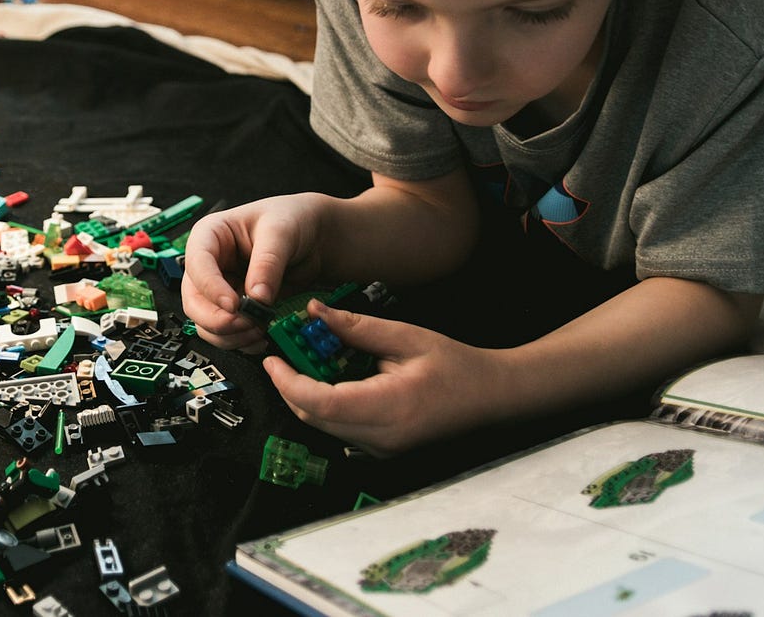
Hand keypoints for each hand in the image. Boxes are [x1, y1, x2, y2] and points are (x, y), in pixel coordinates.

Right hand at [180, 194, 329, 350]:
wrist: (312, 238)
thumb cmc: (291, 219)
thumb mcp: (281, 232)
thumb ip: (268, 263)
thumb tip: (257, 297)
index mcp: (210, 236)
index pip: (197, 265)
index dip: (211, 288)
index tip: (233, 305)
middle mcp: (209, 265)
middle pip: (194, 302)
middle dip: (218, 320)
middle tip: (248, 323)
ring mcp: (220, 289)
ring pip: (206, 324)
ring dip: (230, 335)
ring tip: (259, 330)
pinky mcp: (235, 309)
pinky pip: (226, 333)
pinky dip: (241, 342)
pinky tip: (261, 337)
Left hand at [264, 301, 502, 456]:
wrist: (491, 397)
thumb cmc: (455, 365)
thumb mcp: (406, 336)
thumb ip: (357, 327)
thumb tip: (314, 312)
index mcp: (389, 408)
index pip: (321, 404)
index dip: (288, 383)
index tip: (272, 359)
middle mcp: (381, 437)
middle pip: (314, 418)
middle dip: (290, 387)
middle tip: (281, 355)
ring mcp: (382, 449)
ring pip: (324, 426)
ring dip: (305, 396)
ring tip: (304, 361)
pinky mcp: (382, 450)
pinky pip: (340, 430)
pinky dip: (325, 406)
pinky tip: (330, 379)